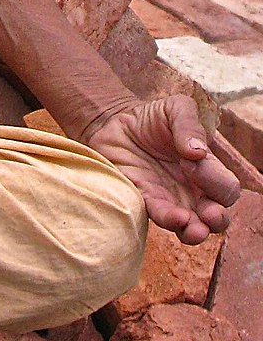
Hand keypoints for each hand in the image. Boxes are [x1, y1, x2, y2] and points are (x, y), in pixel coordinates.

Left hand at [82, 96, 240, 244]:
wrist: (114, 121)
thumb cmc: (152, 118)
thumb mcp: (175, 109)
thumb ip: (189, 124)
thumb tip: (198, 151)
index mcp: (206, 170)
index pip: (226, 188)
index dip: (215, 180)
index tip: (190, 161)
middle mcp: (192, 190)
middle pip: (217, 217)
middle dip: (217, 219)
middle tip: (209, 211)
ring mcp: (170, 200)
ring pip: (192, 229)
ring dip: (196, 231)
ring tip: (194, 228)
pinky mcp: (145, 201)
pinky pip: (160, 218)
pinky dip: (169, 222)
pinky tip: (175, 218)